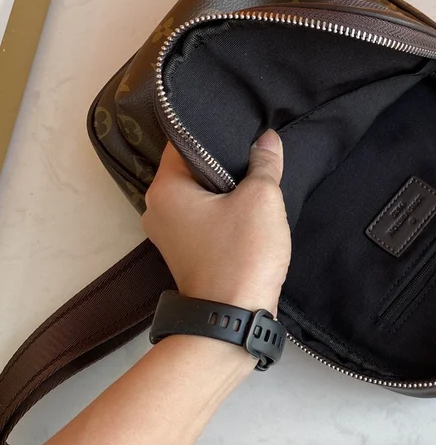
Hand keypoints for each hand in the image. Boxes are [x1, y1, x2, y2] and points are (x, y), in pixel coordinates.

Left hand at [142, 129, 290, 314]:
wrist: (233, 320)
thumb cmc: (241, 255)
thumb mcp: (262, 200)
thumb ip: (265, 164)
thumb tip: (268, 139)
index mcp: (165, 189)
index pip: (185, 140)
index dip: (215, 129)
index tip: (242, 124)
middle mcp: (157, 208)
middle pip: (192, 168)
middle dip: (224, 159)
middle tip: (255, 147)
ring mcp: (169, 234)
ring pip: (200, 194)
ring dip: (226, 187)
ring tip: (256, 175)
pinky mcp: (186, 252)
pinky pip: (203, 217)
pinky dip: (223, 210)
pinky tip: (248, 206)